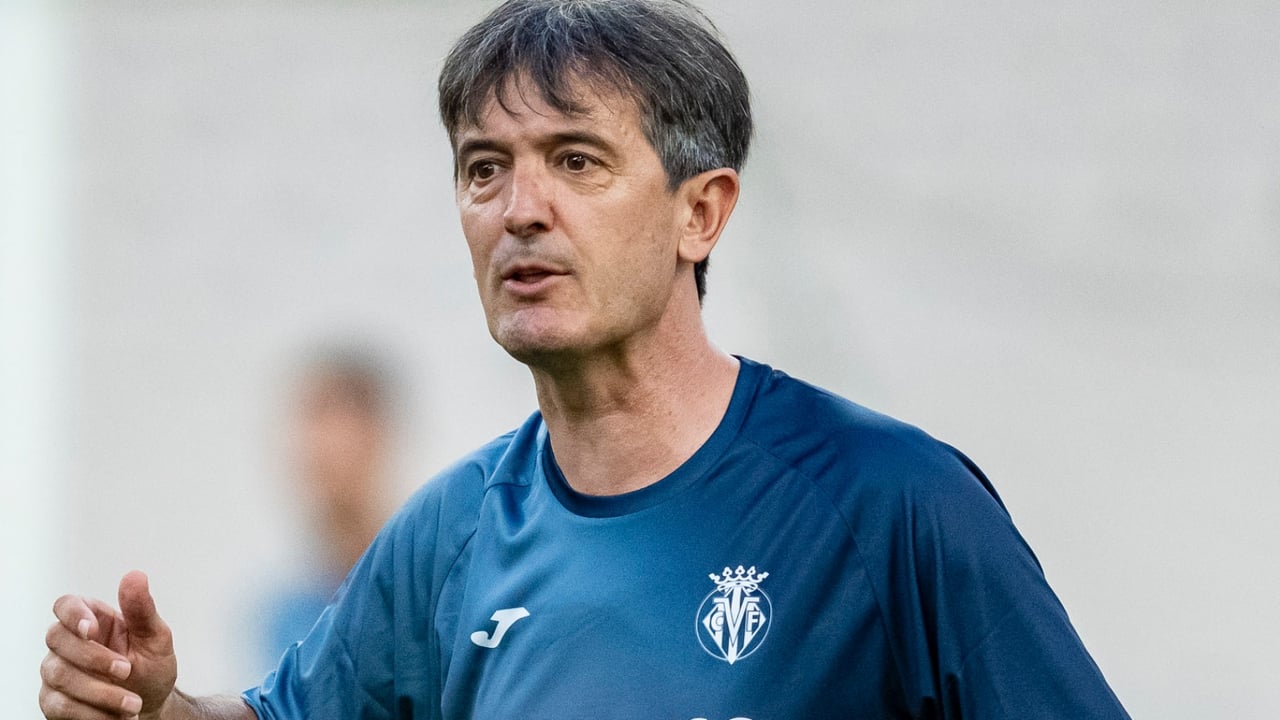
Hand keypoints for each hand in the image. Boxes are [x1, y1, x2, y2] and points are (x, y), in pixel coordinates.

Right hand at [40, 571, 178, 719]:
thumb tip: (135, 576)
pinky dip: (90, 714)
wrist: (152, 705)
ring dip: (98, 692)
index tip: (92, 630)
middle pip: (56, 638)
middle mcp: (69, 643)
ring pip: (59, 675)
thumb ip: (143, 610)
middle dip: (93, 658)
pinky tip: (116, 718)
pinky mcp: (54, 701)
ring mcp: (57, 672)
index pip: (66, 604)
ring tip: (133, 704)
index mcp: (94, 619)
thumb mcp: (156, 638)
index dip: (72, 614)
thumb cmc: (152, 666)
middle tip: (127, 671)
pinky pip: (59, 706)